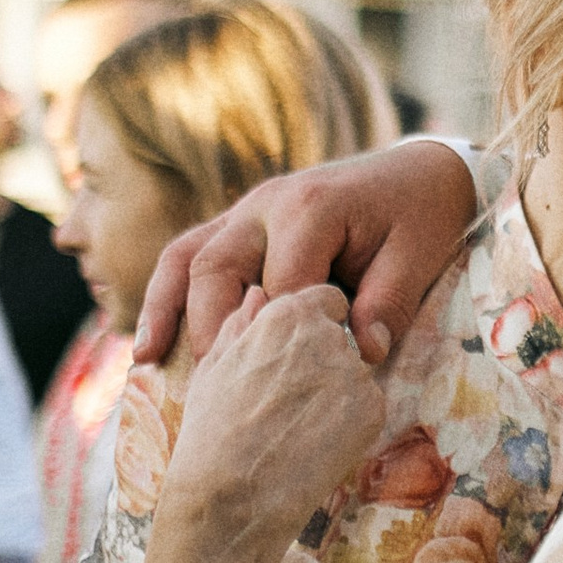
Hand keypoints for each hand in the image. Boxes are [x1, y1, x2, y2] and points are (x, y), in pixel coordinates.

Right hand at [134, 143, 479, 367]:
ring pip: (188, 258)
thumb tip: (360, 356)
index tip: (293, 385)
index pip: (282, 284)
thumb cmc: (417, 217)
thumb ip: (387, 304)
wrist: (416, 174)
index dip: (284, 339)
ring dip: (164, 309)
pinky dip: (163, 296)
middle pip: (216, 267)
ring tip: (146, 361)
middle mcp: (266, 203)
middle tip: (214, 388)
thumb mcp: (416, 257)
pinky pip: (188, 256)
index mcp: (311, 207)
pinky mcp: (238, 225)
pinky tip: (149, 341)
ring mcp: (245, 211)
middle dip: (211, 329)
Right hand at [166, 286, 390, 542]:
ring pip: (355, 375)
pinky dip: (350, 427)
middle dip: (325, 362)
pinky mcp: (373, 409)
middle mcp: (327, 334)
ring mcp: (354, 371)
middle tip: (291, 404)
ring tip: (297, 431)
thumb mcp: (213, 368)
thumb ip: (239, 325)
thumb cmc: (210, 434)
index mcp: (287, 313)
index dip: (315, 325)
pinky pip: (367, 408)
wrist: (231, 496)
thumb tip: (256, 294)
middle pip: (343, 338)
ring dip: (337, 395)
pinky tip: (316, 448)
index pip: (327, 299)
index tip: (296, 357)